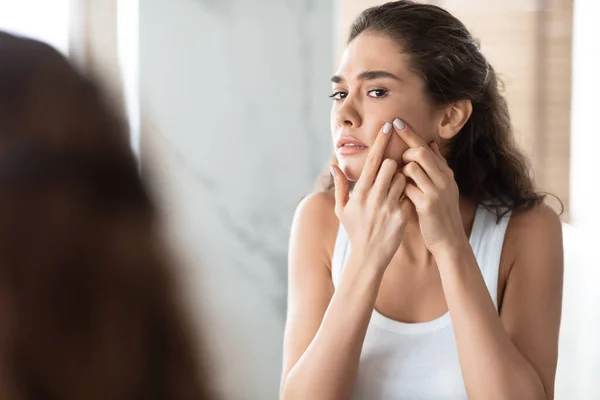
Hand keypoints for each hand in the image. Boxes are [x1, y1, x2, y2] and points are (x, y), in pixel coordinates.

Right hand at [330, 122, 412, 272]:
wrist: (369, 256)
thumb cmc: (355, 230)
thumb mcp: (342, 209)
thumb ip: (339, 185)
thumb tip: (333, 165)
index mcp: (359, 192)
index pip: (373, 160)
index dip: (382, 142)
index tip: (389, 126)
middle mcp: (374, 197)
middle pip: (391, 165)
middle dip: (394, 164)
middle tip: (393, 173)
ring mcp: (389, 206)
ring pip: (403, 178)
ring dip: (402, 180)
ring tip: (396, 191)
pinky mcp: (402, 216)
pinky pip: (410, 195)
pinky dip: (408, 195)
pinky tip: (403, 203)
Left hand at [393, 119, 465, 255]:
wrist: (449, 239)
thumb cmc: (440, 212)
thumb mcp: (444, 186)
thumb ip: (436, 165)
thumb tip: (431, 142)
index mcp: (445, 171)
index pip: (426, 146)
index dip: (410, 133)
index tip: (396, 122)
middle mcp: (443, 177)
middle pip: (419, 152)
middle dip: (404, 154)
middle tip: (400, 165)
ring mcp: (436, 190)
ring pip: (411, 167)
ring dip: (401, 173)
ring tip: (402, 183)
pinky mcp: (427, 204)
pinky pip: (406, 187)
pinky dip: (400, 189)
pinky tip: (400, 196)